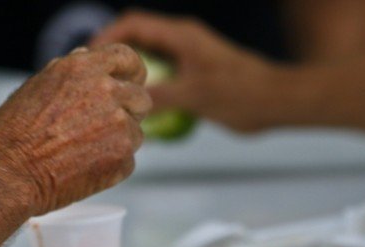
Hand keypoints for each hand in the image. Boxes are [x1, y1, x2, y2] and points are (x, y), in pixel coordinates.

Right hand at [0, 44, 150, 213]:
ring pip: (135, 132)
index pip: (128, 59)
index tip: (127, 86)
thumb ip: (69, 71)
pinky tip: (83, 168)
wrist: (10, 174)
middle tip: (101, 130)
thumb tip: (87, 56)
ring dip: (117, 141)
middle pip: (141, 98)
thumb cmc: (13, 134)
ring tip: (83, 152)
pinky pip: (128, 160)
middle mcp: (107, 91)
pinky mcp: (123, 157)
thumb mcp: (37, 86)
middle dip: (127, 113)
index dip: (130, 75)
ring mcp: (119, 125)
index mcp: (85, 68)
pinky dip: (111, 166)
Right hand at [92, 11, 278, 132]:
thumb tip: (124, 105)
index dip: (107, 36)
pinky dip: (144, 85)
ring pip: (147, 57)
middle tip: (91, 77)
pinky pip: (160, 74)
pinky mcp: (193, 73)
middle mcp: (182, 40)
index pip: (134, 24)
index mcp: (182, 36)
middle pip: (136, 38)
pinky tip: (134, 105)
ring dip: (127, 72)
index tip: (89, 57)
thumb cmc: (242, 94)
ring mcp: (188, 56)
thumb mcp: (196, 96)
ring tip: (106, 92)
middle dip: (111, 54)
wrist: (276, 101)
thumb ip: (159, 98)